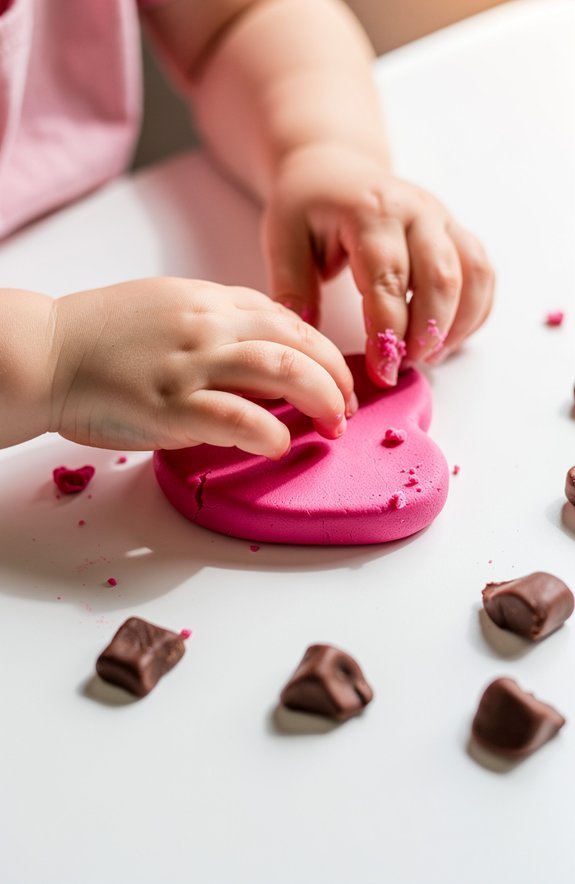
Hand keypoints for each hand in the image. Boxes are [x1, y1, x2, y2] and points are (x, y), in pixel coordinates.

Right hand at [50, 277, 355, 455]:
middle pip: (297, 341)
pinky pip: (237, 417)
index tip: (337, 375)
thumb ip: (216, 325)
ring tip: (335, 424)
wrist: (47, 351)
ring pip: (281, 371)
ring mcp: (191, 363)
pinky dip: (270, 432)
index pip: (286, 318)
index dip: (322, 349)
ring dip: (321, 399)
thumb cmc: (102, 336)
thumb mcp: (167, 307)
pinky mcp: (170, 404)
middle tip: (347, 405)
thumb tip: (262, 357)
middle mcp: (208, 324)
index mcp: (209, 300)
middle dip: (335, 375)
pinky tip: (281, 444)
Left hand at [262, 142, 494, 385]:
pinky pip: (483, 273)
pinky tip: (447, 338)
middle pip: (441, 278)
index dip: (388, 332)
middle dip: (426, 333)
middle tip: (403, 367)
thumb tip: (308, 345)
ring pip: (472, 275)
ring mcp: (442, 218)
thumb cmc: (307, 205)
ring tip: (427, 356)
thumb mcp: (283, 240)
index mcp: (370, 212)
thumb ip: (293, 290)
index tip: (382, 370)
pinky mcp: (456, 230)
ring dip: (457, 325)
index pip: (388, 279)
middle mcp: (415, 211)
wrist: (334, 166)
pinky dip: (475, 311)